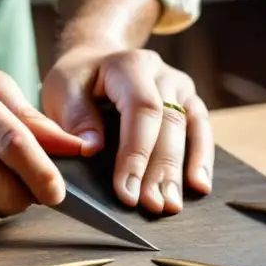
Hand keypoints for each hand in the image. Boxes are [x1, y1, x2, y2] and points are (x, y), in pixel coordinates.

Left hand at [42, 46, 213, 214]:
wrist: (97, 60)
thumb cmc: (77, 80)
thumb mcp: (62, 89)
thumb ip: (75, 117)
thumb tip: (92, 149)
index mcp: (130, 65)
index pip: (142, 109)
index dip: (136, 152)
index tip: (126, 190)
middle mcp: (161, 73)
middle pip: (169, 122)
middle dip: (160, 169)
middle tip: (152, 205)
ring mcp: (180, 86)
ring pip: (190, 127)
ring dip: (181, 169)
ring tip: (171, 204)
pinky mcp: (189, 101)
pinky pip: (201, 129)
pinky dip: (202, 158)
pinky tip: (199, 186)